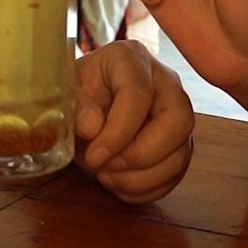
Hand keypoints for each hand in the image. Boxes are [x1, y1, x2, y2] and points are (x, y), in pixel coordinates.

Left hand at [71, 40, 194, 202]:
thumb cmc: (76, 94)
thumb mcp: (66, 93)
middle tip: (106, 167)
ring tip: (107, 176)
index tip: (94, 156)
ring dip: (141, 178)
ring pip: (181, 153)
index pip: (139, 93)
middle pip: (178, 119)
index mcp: (130, 59)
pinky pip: (176, 173)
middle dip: (141, 155)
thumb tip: (91, 127)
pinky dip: (146, 189)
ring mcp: (176, 112)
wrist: (84, 106)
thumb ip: (76, 106)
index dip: (118, 131)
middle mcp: (164, 81)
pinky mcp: (179, 142)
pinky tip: (119, 183)